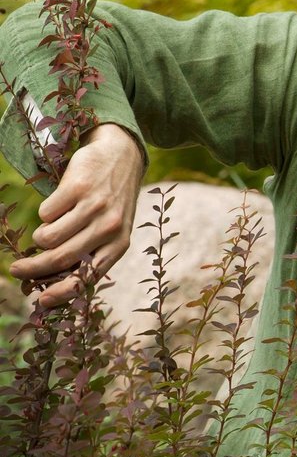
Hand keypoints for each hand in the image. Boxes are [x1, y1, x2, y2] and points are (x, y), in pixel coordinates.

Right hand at [9, 123, 144, 309]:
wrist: (121, 156)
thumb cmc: (112, 200)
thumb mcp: (112, 230)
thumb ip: (92, 253)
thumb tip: (56, 281)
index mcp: (119, 245)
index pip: (88, 277)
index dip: (62, 293)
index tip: (41, 301)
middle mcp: (109, 228)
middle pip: (61, 259)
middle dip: (33, 269)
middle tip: (16, 270)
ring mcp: (94, 207)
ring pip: (48, 237)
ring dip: (40, 238)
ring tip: (49, 228)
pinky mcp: (78, 187)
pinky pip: (45, 213)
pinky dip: (45, 213)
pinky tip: (60, 204)